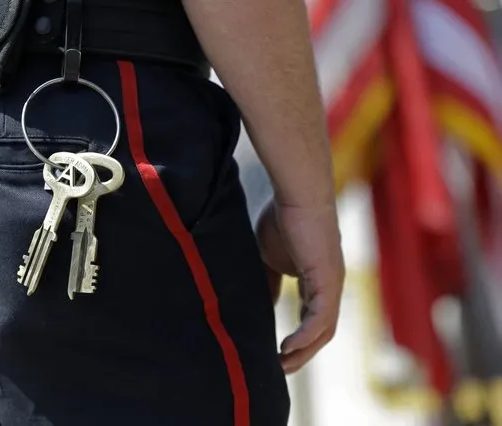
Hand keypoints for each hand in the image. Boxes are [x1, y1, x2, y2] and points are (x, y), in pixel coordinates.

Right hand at [256, 199, 344, 373]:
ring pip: (323, 331)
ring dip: (303, 352)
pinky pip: (320, 319)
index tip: (275, 353)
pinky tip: (287, 348)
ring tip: (281, 366)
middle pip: (320, 332)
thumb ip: (271, 282)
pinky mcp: (328, 281)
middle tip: (278, 369)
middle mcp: (329, 287)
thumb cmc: (284, 219)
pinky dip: (305, 337)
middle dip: (301, 354)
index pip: (311, 319)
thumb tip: (266, 306)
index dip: (296, 339)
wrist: (297, 195)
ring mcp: (332, 286)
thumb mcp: (271, 258)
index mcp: (316, 281)